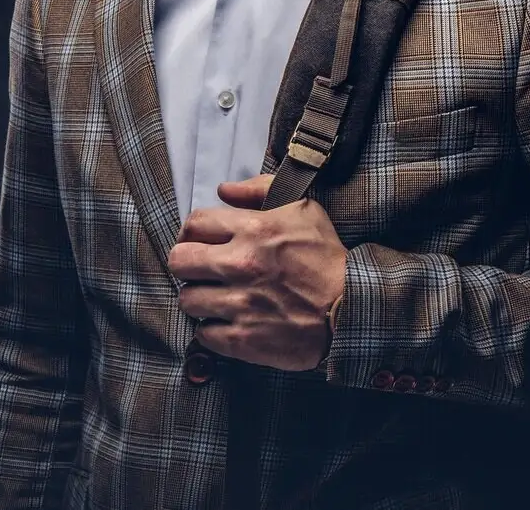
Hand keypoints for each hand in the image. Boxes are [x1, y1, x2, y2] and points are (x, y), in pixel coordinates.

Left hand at [168, 173, 347, 371]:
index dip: (193, 231)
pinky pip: (204, 334)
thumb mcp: (303, 210)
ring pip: (187, 300)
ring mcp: (239, 304)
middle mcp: (241, 265)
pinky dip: (214, 328)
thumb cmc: (326, 257)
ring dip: (200, 297)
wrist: (350, 308)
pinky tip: (230, 319)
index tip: (201, 240)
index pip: (194, 223)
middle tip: (202, 268)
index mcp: (254, 230)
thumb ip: (261, 190)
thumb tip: (224, 189)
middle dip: (187, 262)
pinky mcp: (242, 339)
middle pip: (179, 261)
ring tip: (218, 296)